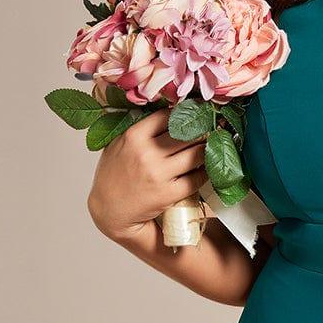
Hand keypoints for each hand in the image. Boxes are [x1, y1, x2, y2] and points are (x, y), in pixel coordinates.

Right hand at [87, 107, 207, 242]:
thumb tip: (170, 112)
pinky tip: (206, 168)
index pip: (168, 116)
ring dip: (207, 150)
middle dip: (203, 130)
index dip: (185, 113)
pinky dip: (205, 172)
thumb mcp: (118, 144)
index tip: (196, 113)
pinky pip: (197, 178)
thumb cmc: (114, 175)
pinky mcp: (169, 193)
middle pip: (187, 134)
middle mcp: (147, 153)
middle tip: (213, 128)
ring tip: (212, 146)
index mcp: (134, 136)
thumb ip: (141, 129)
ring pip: (196, 155)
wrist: (109, 209)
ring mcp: (159, 174)